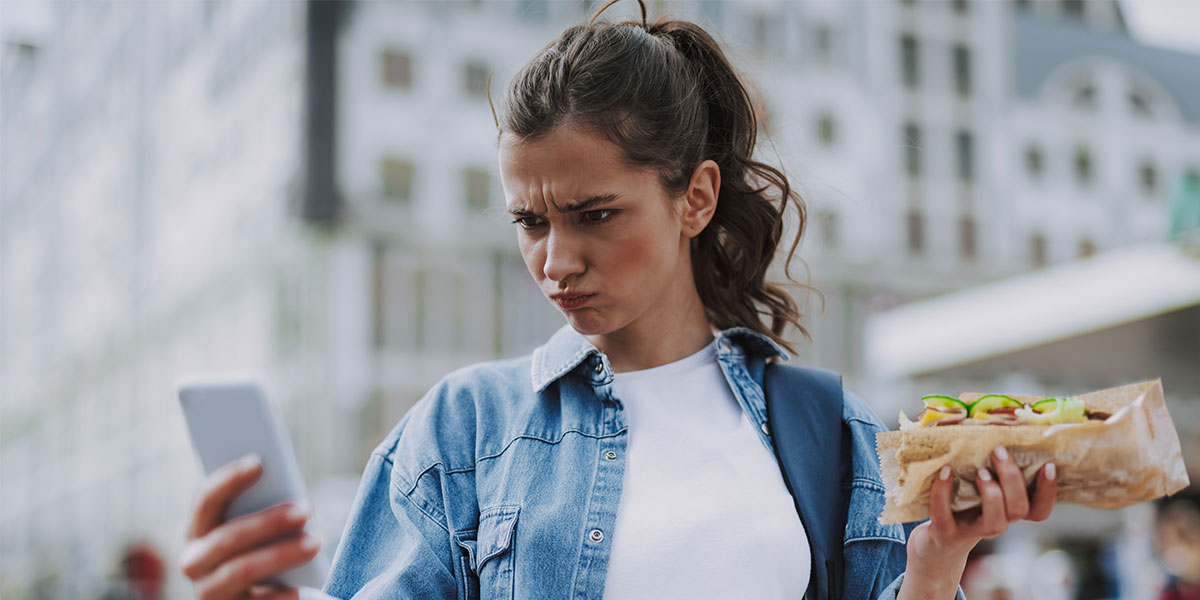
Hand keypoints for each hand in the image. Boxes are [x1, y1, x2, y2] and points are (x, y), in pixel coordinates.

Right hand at [179, 456, 321, 599]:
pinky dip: (281, 594)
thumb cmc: (264, 545)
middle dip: (268, 522)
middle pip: (227, 538)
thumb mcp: (259, 525)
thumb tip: (289, 492)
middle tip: (306, 510)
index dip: (229, 480)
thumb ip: (264, 506)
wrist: (258, 595)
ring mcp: (210, 591)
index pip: (206, 500)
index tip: (259, 463)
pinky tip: (302, 588)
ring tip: (316, 543)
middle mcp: (194, 562)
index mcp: (198, 529)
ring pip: (241, 570)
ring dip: (281, 554)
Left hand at [898, 446, 1057, 598]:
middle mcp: (996, 524)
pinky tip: (945, 472)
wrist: (935, 541)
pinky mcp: (945, 533)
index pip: (1039, 510)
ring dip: (992, 493)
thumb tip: (996, 422)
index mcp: (1007, 511)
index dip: (1048, 491)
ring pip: (995, 521)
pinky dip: (944, 491)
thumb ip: (991, 465)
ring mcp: (971, 531)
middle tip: (1000, 451)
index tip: (1048, 465)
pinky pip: (945, 514)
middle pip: (1019, 509)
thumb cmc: (961, 504)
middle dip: (1013, 479)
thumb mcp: (979, 485)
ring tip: (981, 471)